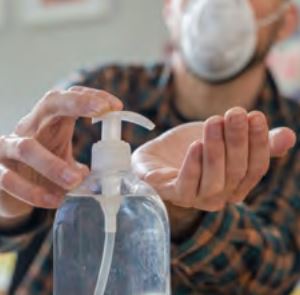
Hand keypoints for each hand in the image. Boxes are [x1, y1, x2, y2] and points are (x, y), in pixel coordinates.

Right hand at [0, 86, 122, 220]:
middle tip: (101, 110)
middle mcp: (28, 128)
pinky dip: (32, 191)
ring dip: (53, 165)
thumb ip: (79, 165)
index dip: (91, 97)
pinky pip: (8, 179)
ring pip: (26, 147)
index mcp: (48, 123)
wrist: (3, 190)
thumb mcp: (60, 161)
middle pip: (50, 103)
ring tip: (75, 181)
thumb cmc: (36, 170)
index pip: (69, 99)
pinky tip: (53, 200)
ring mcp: (7, 147)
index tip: (115, 105)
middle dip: (77, 103)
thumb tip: (104, 176)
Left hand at [132, 107, 295, 211]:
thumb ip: (253, 142)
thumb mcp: (223, 139)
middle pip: (235, 172)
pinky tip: (196, 145)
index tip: (256, 116)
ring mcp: (194, 198)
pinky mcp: (171, 194)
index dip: (259, 143)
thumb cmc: (193, 147)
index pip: (255, 169)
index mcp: (235, 185)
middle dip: (238, 141)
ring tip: (214, 121)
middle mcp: (218, 196)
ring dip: (216, 149)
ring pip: (213, 180)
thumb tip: (289, 136)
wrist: (158, 154)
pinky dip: (192, 167)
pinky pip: (185, 187)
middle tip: (235, 113)